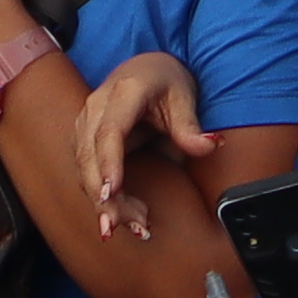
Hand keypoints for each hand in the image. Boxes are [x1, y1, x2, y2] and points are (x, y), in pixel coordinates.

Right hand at [76, 50, 211, 235]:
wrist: (145, 69)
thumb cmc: (166, 82)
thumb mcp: (184, 98)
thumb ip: (191, 126)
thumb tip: (212, 145)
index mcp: (124, 92)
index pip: (109, 131)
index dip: (108, 163)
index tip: (111, 192)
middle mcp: (97, 107)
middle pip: (90, 156)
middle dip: (102, 196)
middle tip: (117, 227)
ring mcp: (86, 124)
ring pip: (86, 170)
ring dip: (105, 203)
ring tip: (135, 227)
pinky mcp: (84, 141)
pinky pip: (89, 174)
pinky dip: (106, 198)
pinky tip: (125, 217)